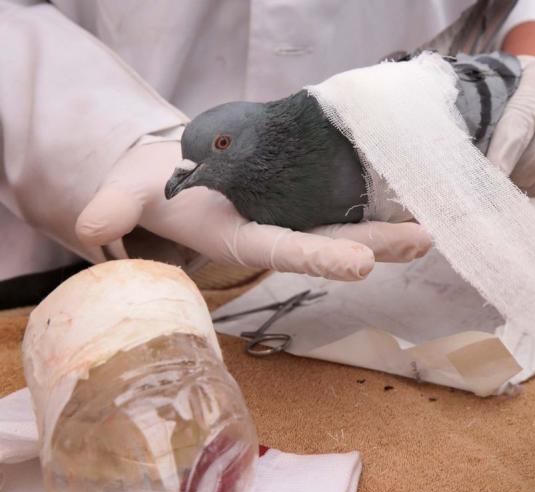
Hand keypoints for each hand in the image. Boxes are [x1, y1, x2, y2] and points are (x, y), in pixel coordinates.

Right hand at [75, 142, 430, 279]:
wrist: (171, 172)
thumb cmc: (150, 184)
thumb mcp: (124, 190)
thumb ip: (111, 210)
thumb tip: (91, 233)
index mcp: (238, 236)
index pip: (283, 249)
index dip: (320, 258)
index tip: (362, 265)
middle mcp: (274, 228)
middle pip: (330, 240)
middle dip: (378, 244)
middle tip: (425, 240)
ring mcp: (291, 211)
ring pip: (346, 221)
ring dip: (389, 226)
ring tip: (433, 225)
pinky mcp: (300, 191)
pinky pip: (342, 195)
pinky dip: (376, 197)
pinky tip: (411, 193)